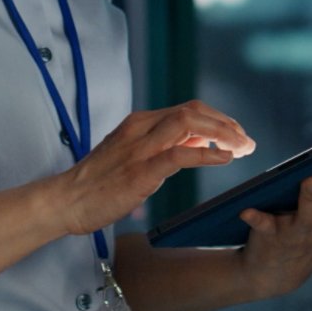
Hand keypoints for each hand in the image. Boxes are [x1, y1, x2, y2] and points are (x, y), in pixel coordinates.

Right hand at [45, 100, 254, 242]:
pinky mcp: (140, 170)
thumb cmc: (98, 184)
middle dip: (227, 124)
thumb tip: (202, 142)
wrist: (64, 200)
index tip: (237, 135)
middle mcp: (141, 128)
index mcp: (140, 123)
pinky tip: (224, 160)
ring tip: (243, 148)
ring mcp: (140, 148)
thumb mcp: (134, 157)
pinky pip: (180, 154)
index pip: (188, 109)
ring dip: (224, 134)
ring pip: (190, 124)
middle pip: (194, 111)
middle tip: (247, 142)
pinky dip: (207, 155)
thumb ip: (166, 146)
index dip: (219, 120)